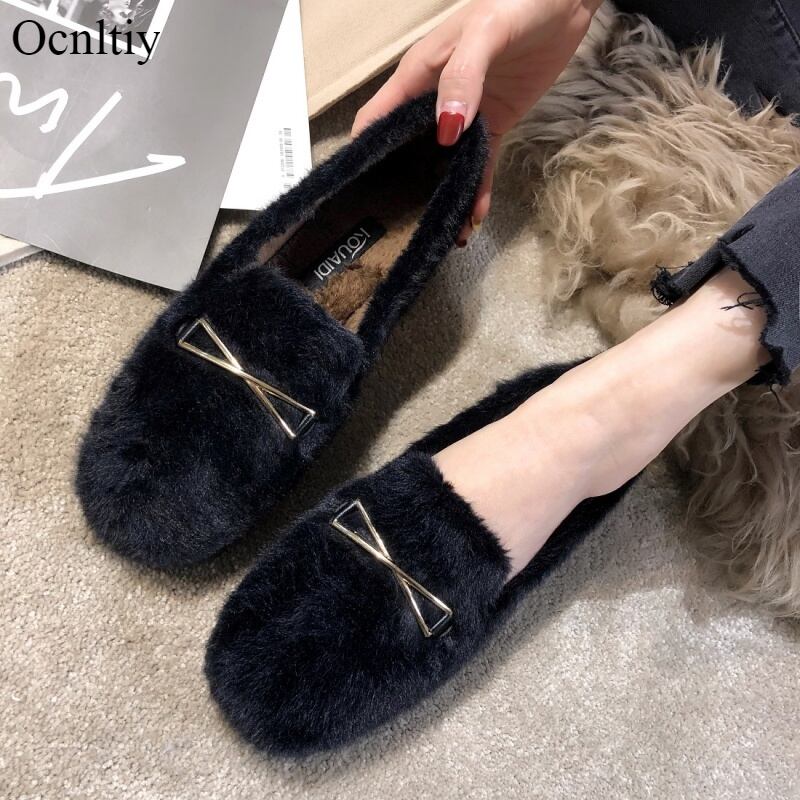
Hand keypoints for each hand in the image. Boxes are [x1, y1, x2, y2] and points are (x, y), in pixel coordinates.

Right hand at [352, 0, 600, 244]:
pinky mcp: (494, 126)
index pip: (378, 117)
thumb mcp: (482, 34)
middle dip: (403, 185)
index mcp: (417, 76)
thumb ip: (462, 79)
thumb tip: (445, 131)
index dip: (363, 151)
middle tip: (400, 224)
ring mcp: (465, 117)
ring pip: (446, 165)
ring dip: (444, 195)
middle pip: (408, 151)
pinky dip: (477, 191)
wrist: (566, 1)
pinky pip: (481, 165)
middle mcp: (434, 101)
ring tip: (442, 231)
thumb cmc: (515, 4)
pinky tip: (474, 216)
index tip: (358, 189)